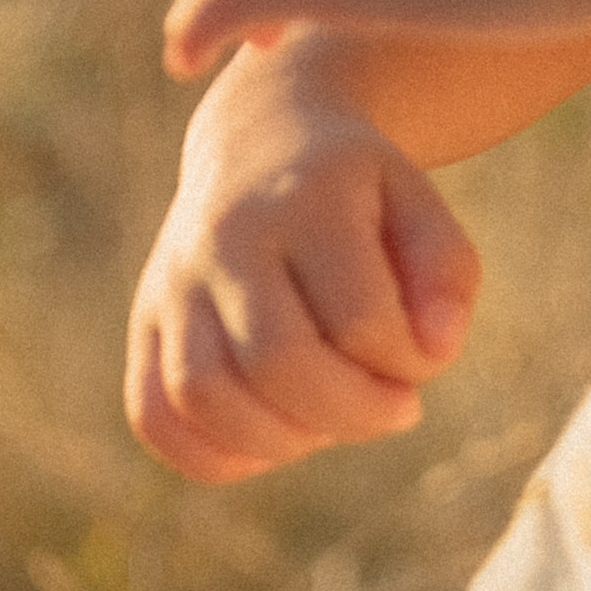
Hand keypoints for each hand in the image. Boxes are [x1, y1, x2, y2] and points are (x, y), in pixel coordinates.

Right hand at [126, 35, 480, 480]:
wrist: (261, 137)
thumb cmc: (358, 193)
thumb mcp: (420, 204)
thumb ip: (446, 275)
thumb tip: (433, 353)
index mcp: (307, 200)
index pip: (360, 317)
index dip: (408, 362)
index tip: (426, 356)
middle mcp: (227, 237)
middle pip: (276, 362)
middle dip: (351, 413)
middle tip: (395, 408)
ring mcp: (174, 281)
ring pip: (202, 395)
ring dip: (283, 440)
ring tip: (331, 420)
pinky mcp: (144, 323)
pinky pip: (154, 414)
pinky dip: (214, 454)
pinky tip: (273, 437)